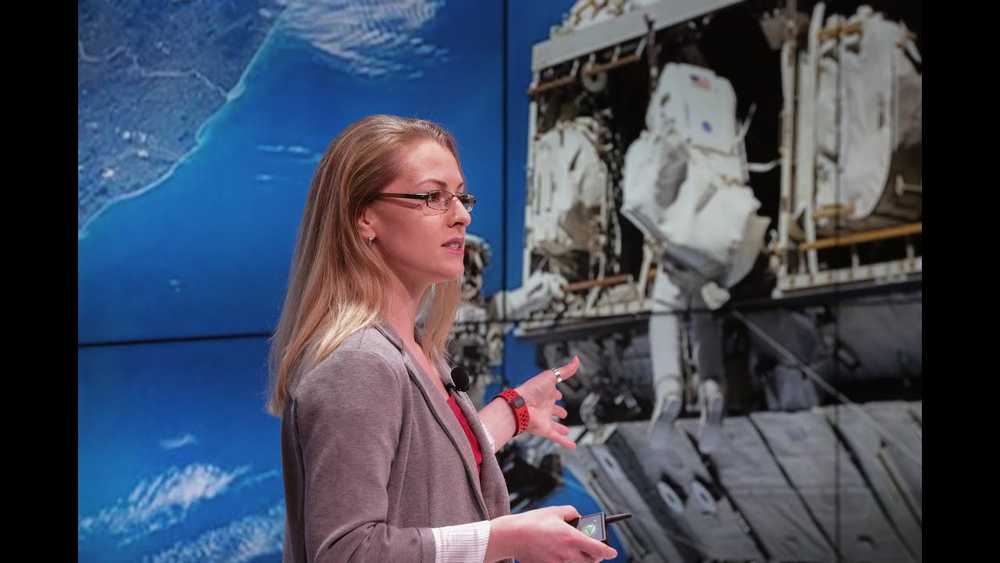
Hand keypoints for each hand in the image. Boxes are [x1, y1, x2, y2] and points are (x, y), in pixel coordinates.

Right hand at [487, 505, 618, 562]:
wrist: (512, 536)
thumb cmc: (532, 522)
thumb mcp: (555, 511)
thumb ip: (572, 512)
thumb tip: (578, 518)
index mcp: (572, 538)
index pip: (599, 550)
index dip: (609, 552)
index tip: (613, 552)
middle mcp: (568, 554)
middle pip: (591, 561)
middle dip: (595, 555)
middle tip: (594, 549)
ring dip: (581, 559)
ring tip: (575, 549)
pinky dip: (567, 561)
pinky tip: (560, 553)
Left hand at [516, 356, 579, 448]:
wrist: (520, 405)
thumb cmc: (532, 389)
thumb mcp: (551, 376)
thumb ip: (565, 370)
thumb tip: (577, 359)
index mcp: (545, 393)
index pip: (552, 393)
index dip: (556, 393)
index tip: (559, 394)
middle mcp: (544, 406)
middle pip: (552, 409)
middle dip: (558, 411)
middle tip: (563, 413)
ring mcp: (544, 419)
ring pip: (554, 425)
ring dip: (560, 428)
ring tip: (567, 431)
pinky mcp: (544, 429)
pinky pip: (556, 437)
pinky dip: (565, 442)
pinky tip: (573, 446)